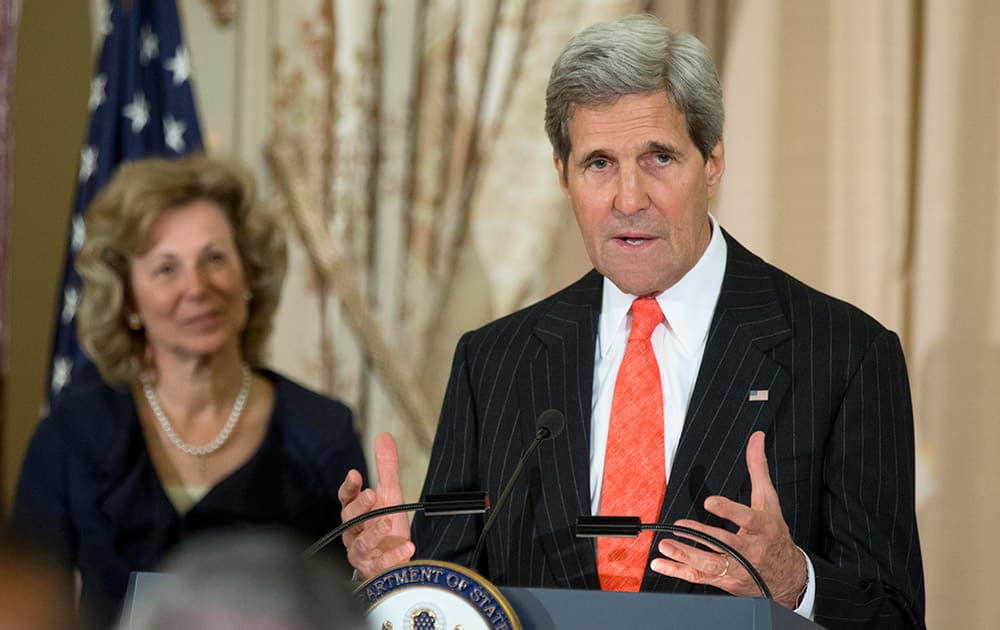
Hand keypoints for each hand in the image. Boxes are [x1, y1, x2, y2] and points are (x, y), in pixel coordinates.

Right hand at [338, 432, 414, 578]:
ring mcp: (362, 551)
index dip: (349, 487)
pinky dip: (394, 555)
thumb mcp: (389, 494)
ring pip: (361, 542)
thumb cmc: (386, 526)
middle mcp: (354, 531)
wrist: (391, 560)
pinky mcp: (374, 568)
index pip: (346, 497)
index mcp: (355, 511)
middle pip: (350, 518)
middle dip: (360, 506)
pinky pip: (381, 562)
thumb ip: (385, 468)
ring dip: (374, 532)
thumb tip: (383, 437)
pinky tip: (407, 546)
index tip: (355, 474)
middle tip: (371, 494)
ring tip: (387, 522)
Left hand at [650, 431, 807, 608]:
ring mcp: (737, 567)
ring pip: (711, 564)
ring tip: (666, 546)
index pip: (747, 518)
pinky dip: (677, 572)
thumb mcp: (769, 500)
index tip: (710, 501)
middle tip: (680, 525)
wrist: (786, 575)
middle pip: (726, 545)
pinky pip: (699, 577)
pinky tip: (660, 563)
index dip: (728, 510)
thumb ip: (758, 468)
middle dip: (702, 536)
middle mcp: (750, 550)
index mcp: (763, 528)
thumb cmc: (774, 533)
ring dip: (686, 556)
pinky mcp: (724, 579)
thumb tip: (756, 437)